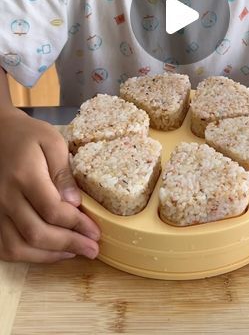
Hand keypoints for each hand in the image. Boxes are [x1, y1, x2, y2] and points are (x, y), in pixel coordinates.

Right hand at [0, 108, 100, 262]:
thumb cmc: (28, 136)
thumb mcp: (52, 141)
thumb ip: (63, 172)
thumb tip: (75, 203)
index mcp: (24, 176)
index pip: (52, 210)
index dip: (76, 225)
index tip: (95, 231)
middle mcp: (6, 197)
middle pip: (37, 233)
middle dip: (69, 244)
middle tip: (92, 249)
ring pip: (18, 247)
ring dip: (48, 256)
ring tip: (73, 252)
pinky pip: (4, 247)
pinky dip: (27, 256)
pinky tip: (47, 252)